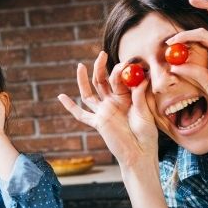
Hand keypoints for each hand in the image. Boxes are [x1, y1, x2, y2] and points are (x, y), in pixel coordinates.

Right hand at [57, 51, 157, 167]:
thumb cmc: (147, 134)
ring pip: (89, 93)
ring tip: (80, 66)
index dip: (120, 70)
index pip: (119, 79)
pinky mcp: (98, 122)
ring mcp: (104, 112)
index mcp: (126, 97)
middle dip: (100, 67)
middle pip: (102, 81)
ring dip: (83, 80)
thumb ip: (140, 96)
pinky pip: (82, 114)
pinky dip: (70, 107)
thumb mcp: (145, 113)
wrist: (140, 153)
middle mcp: (113, 102)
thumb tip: (141, 78)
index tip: (126, 63)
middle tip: (101, 54)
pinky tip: (61, 97)